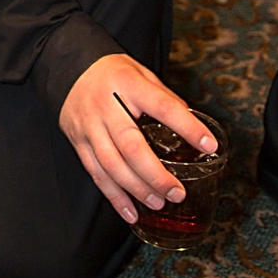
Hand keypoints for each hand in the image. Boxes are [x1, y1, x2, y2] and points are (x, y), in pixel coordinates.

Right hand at [58, 53, 218, 227]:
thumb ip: (163, 98)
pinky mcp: (77, 140)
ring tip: (158, 203)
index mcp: (128, 84)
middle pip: (131, 145)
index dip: (187, 126)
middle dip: (156, 174)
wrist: (68, 65)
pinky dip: (114, 196)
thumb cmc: (112, 72)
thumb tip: (191, 125)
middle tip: (177, 192)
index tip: (208, 145)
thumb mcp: (141, 73)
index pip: (162, 106)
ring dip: (137, 189)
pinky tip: (131, 212)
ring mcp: (89, 125)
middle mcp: (106, 106)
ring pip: (112, 164)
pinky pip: (96, 173)